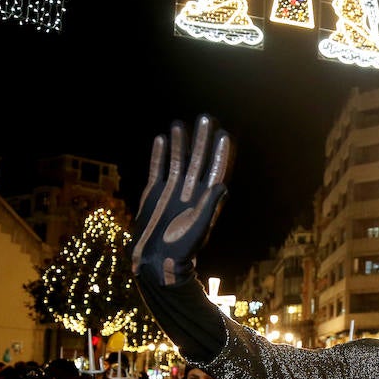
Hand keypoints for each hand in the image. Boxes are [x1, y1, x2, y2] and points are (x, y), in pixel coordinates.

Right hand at [130, 116, 234, 286]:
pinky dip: (158, 155)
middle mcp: (190, 191)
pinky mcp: (155, 193)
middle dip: (201, 140)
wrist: (158, 261)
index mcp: (205, 199)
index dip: (220, 153)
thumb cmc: (181, 249)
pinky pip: (158, 169)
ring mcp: (172, 190)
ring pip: (177, 161)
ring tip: (180, 124)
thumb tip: (223, 185)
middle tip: (205, 118)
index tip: (224, 135)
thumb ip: (210, 207)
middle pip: (197, 160)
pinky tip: (161, 139)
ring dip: (179, 144)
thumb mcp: (199, 228)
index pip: (215, 170)